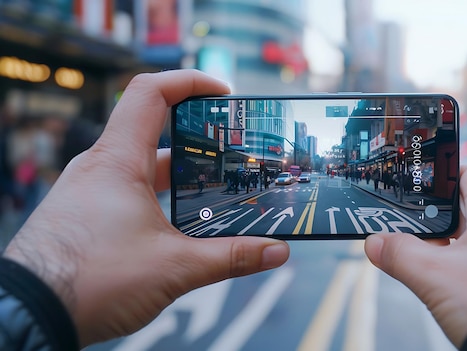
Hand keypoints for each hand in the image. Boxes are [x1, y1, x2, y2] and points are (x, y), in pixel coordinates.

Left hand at [3, 70, 289, 346]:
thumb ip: (230, 257)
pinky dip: (158, 196)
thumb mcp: (174, 267)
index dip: (190, 82)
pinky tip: (179, 223)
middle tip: (232, 152)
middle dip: (197, 140)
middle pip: (154, 132)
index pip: (151, 93)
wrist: (29, 316)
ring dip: (179, 175)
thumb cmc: (89, 282)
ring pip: (142, 166)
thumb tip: (277, 253)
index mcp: (117, 162)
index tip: (224, 95)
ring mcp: (89, 191)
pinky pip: (127, 190)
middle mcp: (99, 168)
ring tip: (214, 191)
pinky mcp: (85, 214)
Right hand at [364, 165, 466, 346]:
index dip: (437, 180)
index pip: (466, 176)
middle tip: (415, 233)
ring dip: (460, 249)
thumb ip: (399, 253)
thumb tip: (375, 244)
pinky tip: (464, 286)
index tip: (415, 188)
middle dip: (441, 223)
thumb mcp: (434, 276)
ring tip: (436, 265)